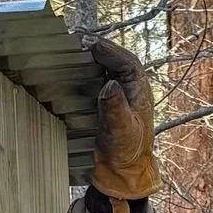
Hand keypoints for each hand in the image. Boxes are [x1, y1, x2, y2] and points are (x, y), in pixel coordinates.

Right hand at [86, 35, 157, 212]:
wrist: (122, 174)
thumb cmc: (126, 154)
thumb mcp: (121, 131)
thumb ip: (115, 107)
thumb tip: (109, 83)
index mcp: (139, 91)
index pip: (126, 62)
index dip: (109, 50)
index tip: (90, 43)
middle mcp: (131, 89)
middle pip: (116, 60)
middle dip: (98, 48)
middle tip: (77, 38)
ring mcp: (119, 95)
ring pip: (106, 68)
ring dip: (91, 57)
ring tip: (72, 47)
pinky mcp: (107, 103)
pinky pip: (97, 79)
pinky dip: (86, 71)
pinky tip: (72, 67)